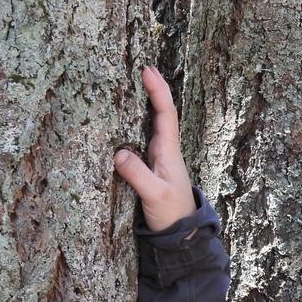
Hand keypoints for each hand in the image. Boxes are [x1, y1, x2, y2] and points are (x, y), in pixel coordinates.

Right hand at [113, 66, 197, 232]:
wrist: (182, 234)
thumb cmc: (171, 213)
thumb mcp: (154, 195)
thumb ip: (138, 175)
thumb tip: (118, 153)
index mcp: (169, 152)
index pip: (166, 114)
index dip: (158, 92)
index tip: (147, 71)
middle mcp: (166, 150)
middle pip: (161, 113)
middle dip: (153, 90)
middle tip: (141, 67)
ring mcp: (160, 158)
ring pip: (153, 124)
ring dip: (146, 104)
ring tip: (133, 84)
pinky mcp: (152, 167)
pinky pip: (143, 138)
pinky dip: (137, 123)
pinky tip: (125, 118)